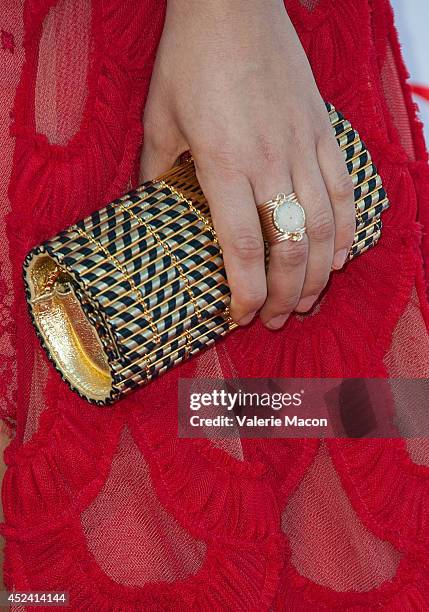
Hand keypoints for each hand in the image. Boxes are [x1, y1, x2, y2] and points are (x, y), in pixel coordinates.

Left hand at [140, 0, 354, 328]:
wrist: (234, 4)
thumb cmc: (191, 59)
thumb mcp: (160, 118)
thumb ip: (157, 172)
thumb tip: (147, 209)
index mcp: (223, 163)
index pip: (241, 247)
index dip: (247, 292)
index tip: (243, 317)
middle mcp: (270, 161)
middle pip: (289, 248)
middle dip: (287, 295)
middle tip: (279, 321)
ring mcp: (303, 146)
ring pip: (324, 227)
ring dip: (320, 274)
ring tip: (310, 300)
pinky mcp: (324, 131)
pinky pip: (345, 190)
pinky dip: (346, 229)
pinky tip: (340, 255)